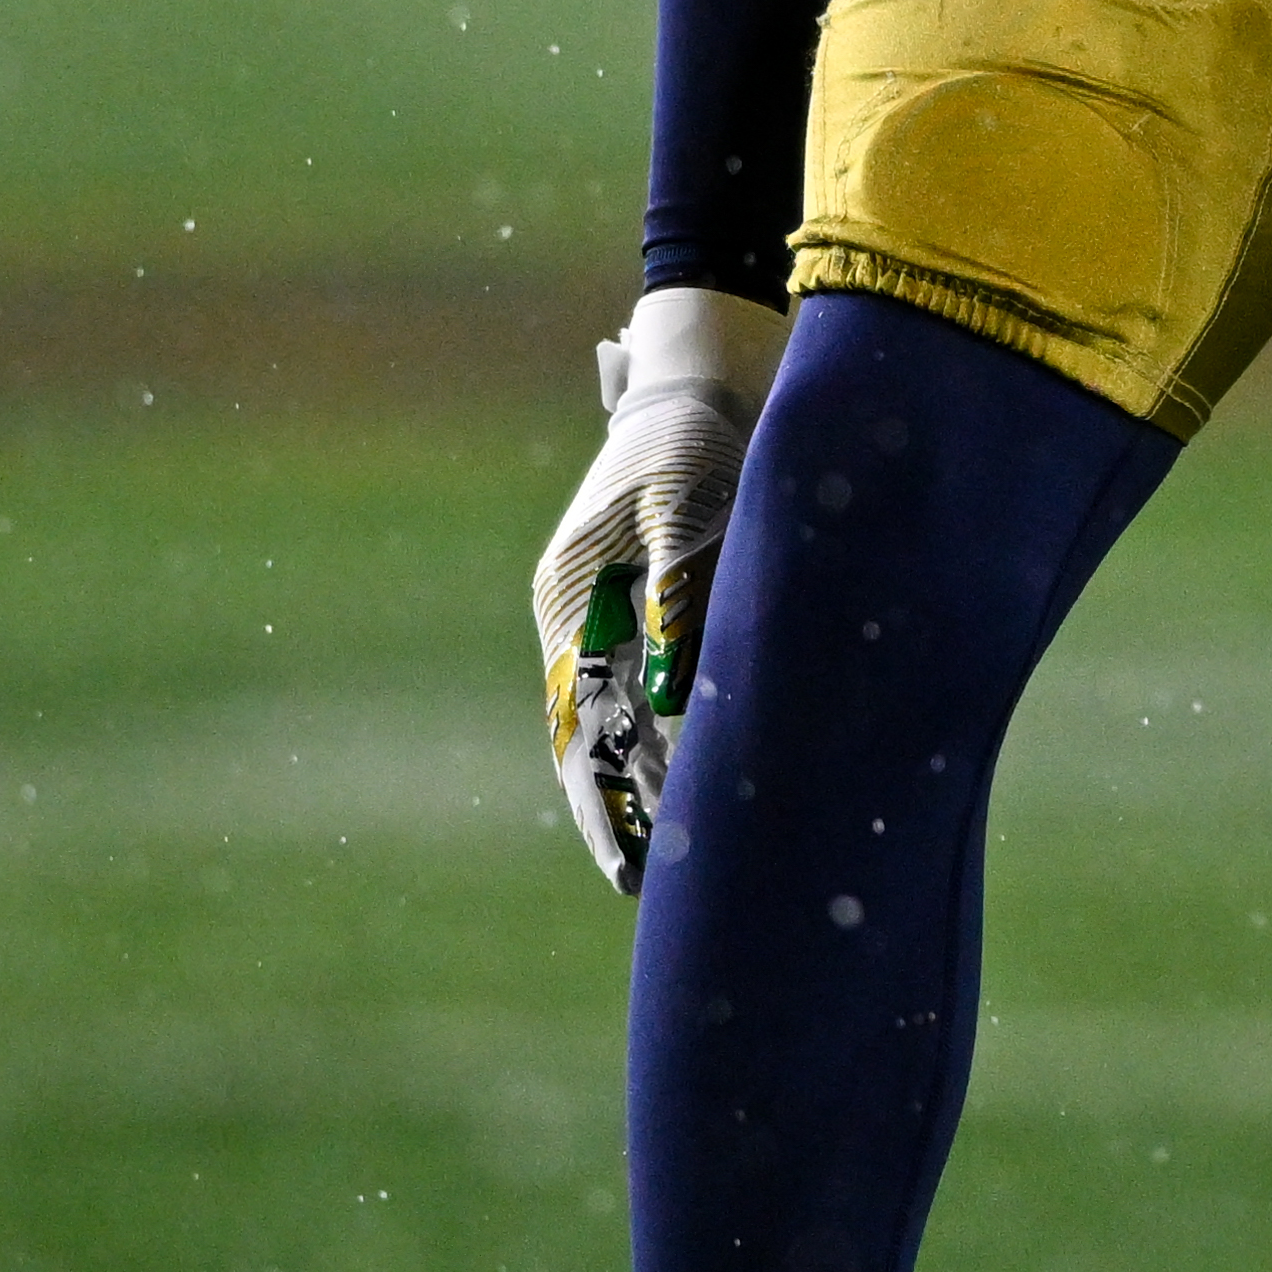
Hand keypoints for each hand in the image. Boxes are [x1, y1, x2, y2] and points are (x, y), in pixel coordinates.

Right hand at [526, 288, 781, 893]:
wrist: (702, 384)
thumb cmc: (689, 438)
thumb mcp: (682, 506)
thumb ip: (677, 594)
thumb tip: (668, 693)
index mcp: (570, 599)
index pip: (579, 718)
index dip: (602, 792)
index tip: (626, 859)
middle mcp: (583, 620)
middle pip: (591, 733)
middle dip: (616, 807)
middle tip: (641, 887)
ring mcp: (614, 618)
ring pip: (621, 723)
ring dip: (644, 786)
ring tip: (669, 863)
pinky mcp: (654, 612)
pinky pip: (654, 697)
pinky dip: (672, 746)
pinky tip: (699, 791)